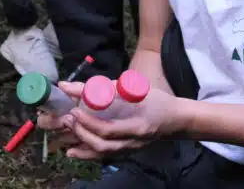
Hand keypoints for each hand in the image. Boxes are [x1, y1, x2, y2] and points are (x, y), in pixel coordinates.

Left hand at [62, 85, 184, 160]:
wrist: (176, 120)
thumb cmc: (158, 101)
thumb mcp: (138, 90)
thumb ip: (111, 88)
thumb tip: (84, 87)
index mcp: (139, 125)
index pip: (109, 128)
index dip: (89, 121)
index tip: (74, 108)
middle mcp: (134, 141)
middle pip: (103, 144)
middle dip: (82, 132)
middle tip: (68, 117)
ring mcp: (130, 149)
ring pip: (102, 152)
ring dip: (81, 143)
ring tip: (66, 132)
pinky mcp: (127, 151)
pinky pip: (104, 156)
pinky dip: (87, 154)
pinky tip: (72, 151)